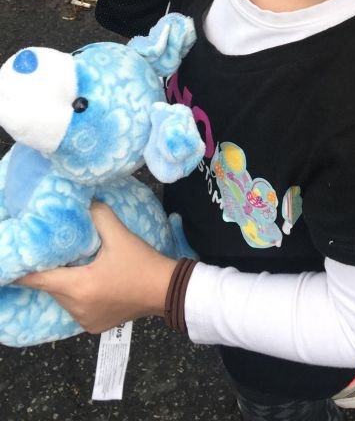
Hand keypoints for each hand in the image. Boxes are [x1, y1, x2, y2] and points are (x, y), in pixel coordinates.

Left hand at [18, 202, 176, 333]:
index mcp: (79, 287)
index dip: (24, 270)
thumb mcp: (119, 235)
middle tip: (54, 252)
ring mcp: (85, 320)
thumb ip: (98, 215)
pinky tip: (90, 282)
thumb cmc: (142, 263)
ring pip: (63, 298)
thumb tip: (84, 200)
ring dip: (65, 283)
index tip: (14, 260)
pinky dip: (78, 295)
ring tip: (76, 264)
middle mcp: (77, 308)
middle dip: (50, 270)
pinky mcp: (93, 326)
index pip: (39, 279)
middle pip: (51, 287)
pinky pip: (75, 308)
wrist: (166, 290)